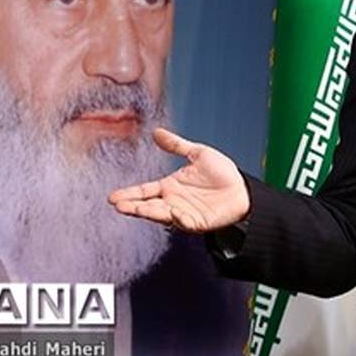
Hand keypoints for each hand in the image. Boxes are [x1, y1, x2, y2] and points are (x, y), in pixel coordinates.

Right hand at [108, 128, 249, 231]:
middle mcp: (173, 202)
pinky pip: (185, 223)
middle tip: (118, 205)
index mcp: (170, 186)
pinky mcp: (197, 223)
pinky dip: (179, 219)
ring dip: (149, 212)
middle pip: (148, 205)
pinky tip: (173, 213)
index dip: (130, 194)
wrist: (242, 189)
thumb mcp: (198, 153)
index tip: (113, 197)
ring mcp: (183, 213)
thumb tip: (156, 132)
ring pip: (162, 214)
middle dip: (133, 206)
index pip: (145, 191)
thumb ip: (176, 145)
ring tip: (135, 209)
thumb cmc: (222, 172)